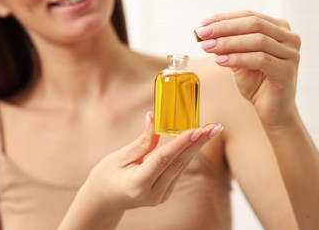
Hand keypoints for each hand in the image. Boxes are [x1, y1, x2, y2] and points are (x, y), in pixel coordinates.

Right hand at [79, 113, 222, 210]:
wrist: (104, 200)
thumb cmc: (106, 176)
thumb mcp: (119, 157)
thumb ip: (141, 142)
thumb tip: (154, 118)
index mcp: (137, 185)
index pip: (162, 160)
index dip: (180, 143)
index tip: (196, 129)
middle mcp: (153, 194)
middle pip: (178, 164)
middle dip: (198, 143)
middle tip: (214, 127)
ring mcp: (160, 196)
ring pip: (181, 167)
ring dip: (197, 147)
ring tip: (212, 130)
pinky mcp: (164, 193)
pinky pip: (178, 170)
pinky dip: (187, 154)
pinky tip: (198, 140)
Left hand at [195, 10, 300, 126]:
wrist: (271, 109)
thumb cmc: (256, 82)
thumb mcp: (237, 59)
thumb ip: (227, 46)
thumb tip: (204, 33)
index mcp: (278, 28)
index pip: (249, 15)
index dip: (224, 18)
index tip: (202, 24)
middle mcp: (289, 37)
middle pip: (253, 24)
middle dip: (224, 28)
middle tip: (202, 34)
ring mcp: (291, 54)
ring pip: (257, 40)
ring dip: (228, 43)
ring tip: (207, 47)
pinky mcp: (287, 71)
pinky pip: (260, 59)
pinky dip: (238, 58)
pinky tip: (220, 61)